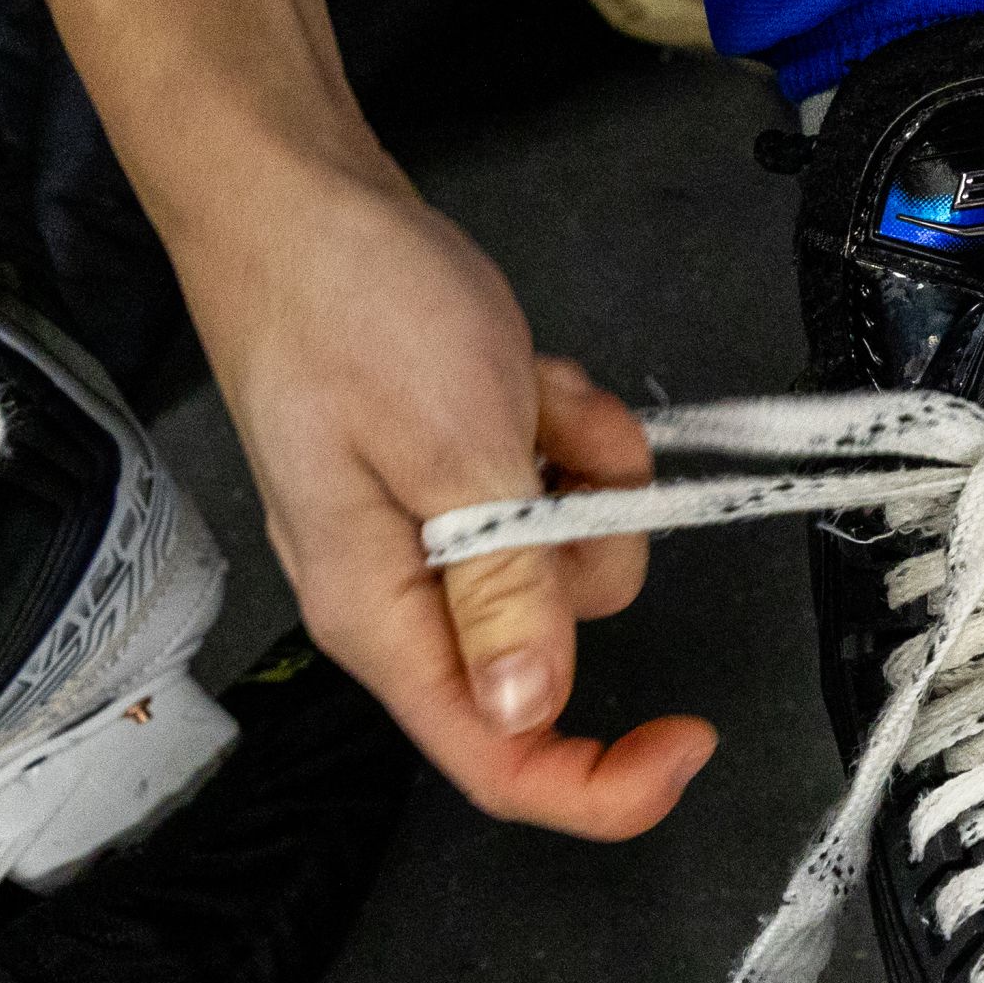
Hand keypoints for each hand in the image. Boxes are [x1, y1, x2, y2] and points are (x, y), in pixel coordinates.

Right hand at [170, 150, 713, 837]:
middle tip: (564, 458)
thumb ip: (501, 588)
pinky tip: (527, 377)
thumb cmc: (345, 309)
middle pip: (550, 649)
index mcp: (378, 616)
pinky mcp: (451, 476)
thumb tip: (528, 711)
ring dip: (586, 477)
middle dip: (591, 553)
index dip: (601, 785)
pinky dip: (565, 434)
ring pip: (566, 560)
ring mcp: (425, 532)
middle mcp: (397, 594)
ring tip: (532, 394)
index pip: (497, 760)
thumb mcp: (451, 449)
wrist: (294, 196)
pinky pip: (552, 490)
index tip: (688, 743)